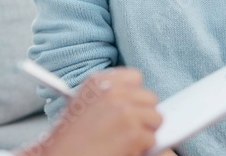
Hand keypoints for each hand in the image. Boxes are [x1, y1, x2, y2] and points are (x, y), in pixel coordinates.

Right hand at [17, 68, 161, 155]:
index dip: (135, 94)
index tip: (131, 105)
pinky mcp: (134, 132)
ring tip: (124, 140)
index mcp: (98, 81)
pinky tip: (123, 149)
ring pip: (156, 118)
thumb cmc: (70, 139)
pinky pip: (152, 140)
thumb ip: (109, 97)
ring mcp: (124, 111)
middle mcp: (112, 91)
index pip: (134, 77)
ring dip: (144, 132)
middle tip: (128, 129)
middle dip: (143, 114)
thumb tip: (137, 102)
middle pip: (149, 97)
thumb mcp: (83, 105)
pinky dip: (142, 149)